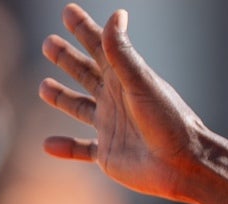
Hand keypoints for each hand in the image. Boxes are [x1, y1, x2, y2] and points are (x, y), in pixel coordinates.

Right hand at [38, 5, 209, 200]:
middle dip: (67, 58)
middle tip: (49, 42)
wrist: (183, 165)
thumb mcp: (141, 82)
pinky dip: (66, 148)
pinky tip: (48, 145)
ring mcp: (111, 126)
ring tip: (44, 87)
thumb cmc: (167, 121)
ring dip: (62, 97)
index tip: (68, 11)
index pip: (99, 47)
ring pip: (80, 107)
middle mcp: (116, 100)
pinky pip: (83, 149)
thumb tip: (117, 14)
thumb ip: (123, 52)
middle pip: (85, 73)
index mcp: (124, 79)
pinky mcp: (109, 153)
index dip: (84, 29)